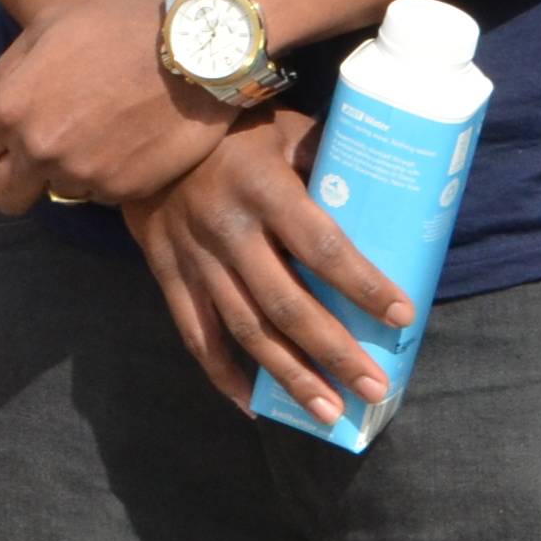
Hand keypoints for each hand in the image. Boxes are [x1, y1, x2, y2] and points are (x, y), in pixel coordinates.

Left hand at [0, 0, 234, 212]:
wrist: (192, 47)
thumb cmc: (112, 26)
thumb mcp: (44, 30)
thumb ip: (11, 75)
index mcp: (8, 110)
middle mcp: (39, 151)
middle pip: (4, 198)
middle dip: (16, 181)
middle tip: (42, 156)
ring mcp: (83, 175)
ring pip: (59, 193)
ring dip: (68, 172)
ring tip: (99, 133)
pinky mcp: (125, 191)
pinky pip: (102, 194)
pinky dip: (108, 175)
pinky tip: (128, 141)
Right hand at [124, 110, 407, 427]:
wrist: (138, 126)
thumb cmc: (231, 129)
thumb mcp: (284, 128)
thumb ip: (327, 158)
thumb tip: (390, 194)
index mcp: (263, 188)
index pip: (321, 246)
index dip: (362, 285)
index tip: (402, 317)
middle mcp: (226, 228)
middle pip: (285, 303)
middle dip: (334, 352)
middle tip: (374, 388)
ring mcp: (192, 254)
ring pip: (244, 328)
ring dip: (289, 375)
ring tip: (328, 413)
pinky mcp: (166, 271)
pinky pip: (195, 333)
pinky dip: (222, 374)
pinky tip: (254, 405)